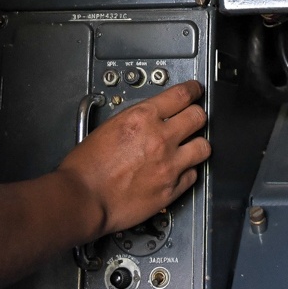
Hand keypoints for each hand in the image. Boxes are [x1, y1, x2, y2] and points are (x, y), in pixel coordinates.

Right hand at [57, 80, 209, 236]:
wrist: (84, 198)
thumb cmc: (87, 167)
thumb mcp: (110, 126)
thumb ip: (136, 120)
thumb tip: (152, 118)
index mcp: (142, 118)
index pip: (181, 95)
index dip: (193, 90)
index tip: (195, 91)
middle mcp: (160, 139)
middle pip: (198, 117)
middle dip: (198, 115)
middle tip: (195, 118)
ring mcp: (169, 165)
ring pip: (203, 147)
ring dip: (198, 144)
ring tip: (191, 147)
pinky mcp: (171, 189)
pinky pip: (193, 175)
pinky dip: (188, 171)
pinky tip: (179, 170)